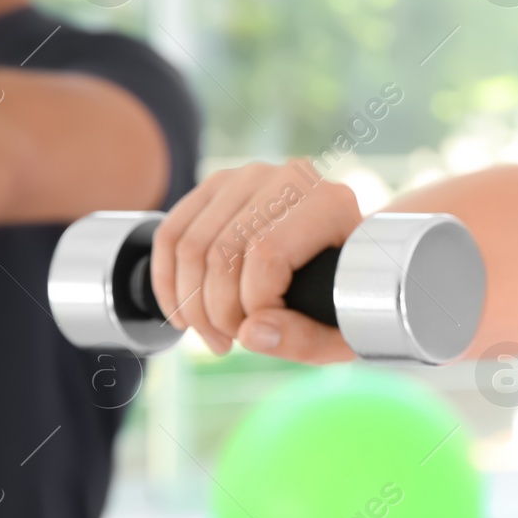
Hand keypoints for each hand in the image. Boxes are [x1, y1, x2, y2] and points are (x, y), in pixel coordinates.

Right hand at [149, 161, 361, 362]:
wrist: (350, 261)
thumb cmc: (347, 297)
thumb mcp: (344, 329)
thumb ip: (305, 338)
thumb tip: (251, 332)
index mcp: (331, 205)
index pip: (266, 254)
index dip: (252, 306)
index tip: (261, 332)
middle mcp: (291, 178)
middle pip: (222, 251)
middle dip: (215, 312)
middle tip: (230, 341)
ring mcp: (249, 176)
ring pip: (189, 246)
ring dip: (189, 304)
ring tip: (213, 334)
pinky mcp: (217, 186)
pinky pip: (170, 234)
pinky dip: (167, 282)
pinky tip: (184, 315)